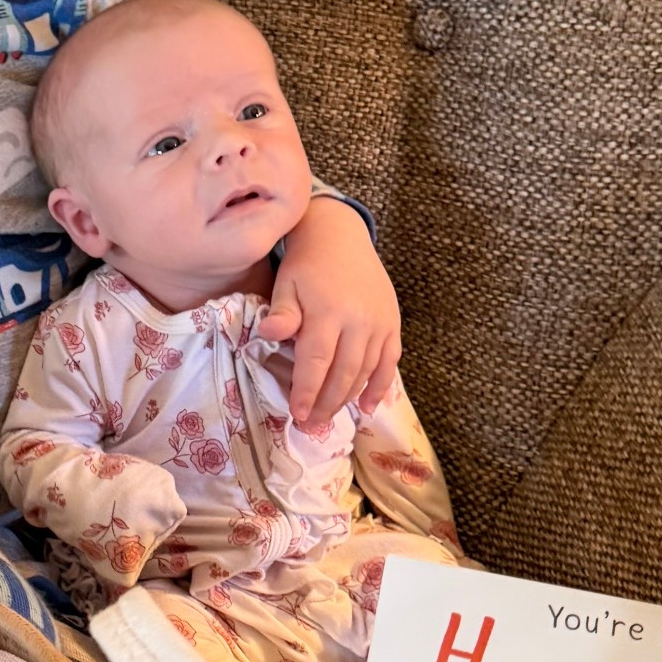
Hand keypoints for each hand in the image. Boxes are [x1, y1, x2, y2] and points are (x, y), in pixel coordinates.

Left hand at [256, 198, 400, 423]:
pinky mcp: (392, 324)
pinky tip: (367, 408)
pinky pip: (390, 363)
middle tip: (309, 425)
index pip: (317, 361)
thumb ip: (283, 312)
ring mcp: (380, 324)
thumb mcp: (287, 283)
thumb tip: (268, 334)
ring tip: (328, 418)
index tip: (295, 414)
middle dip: (325, 403)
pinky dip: (380, 387)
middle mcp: (359, 321)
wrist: (340, 236)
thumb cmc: (306, 264)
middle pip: (343, 373)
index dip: (307, 391)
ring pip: (365, 372)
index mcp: (328, 311)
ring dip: (347, 399)